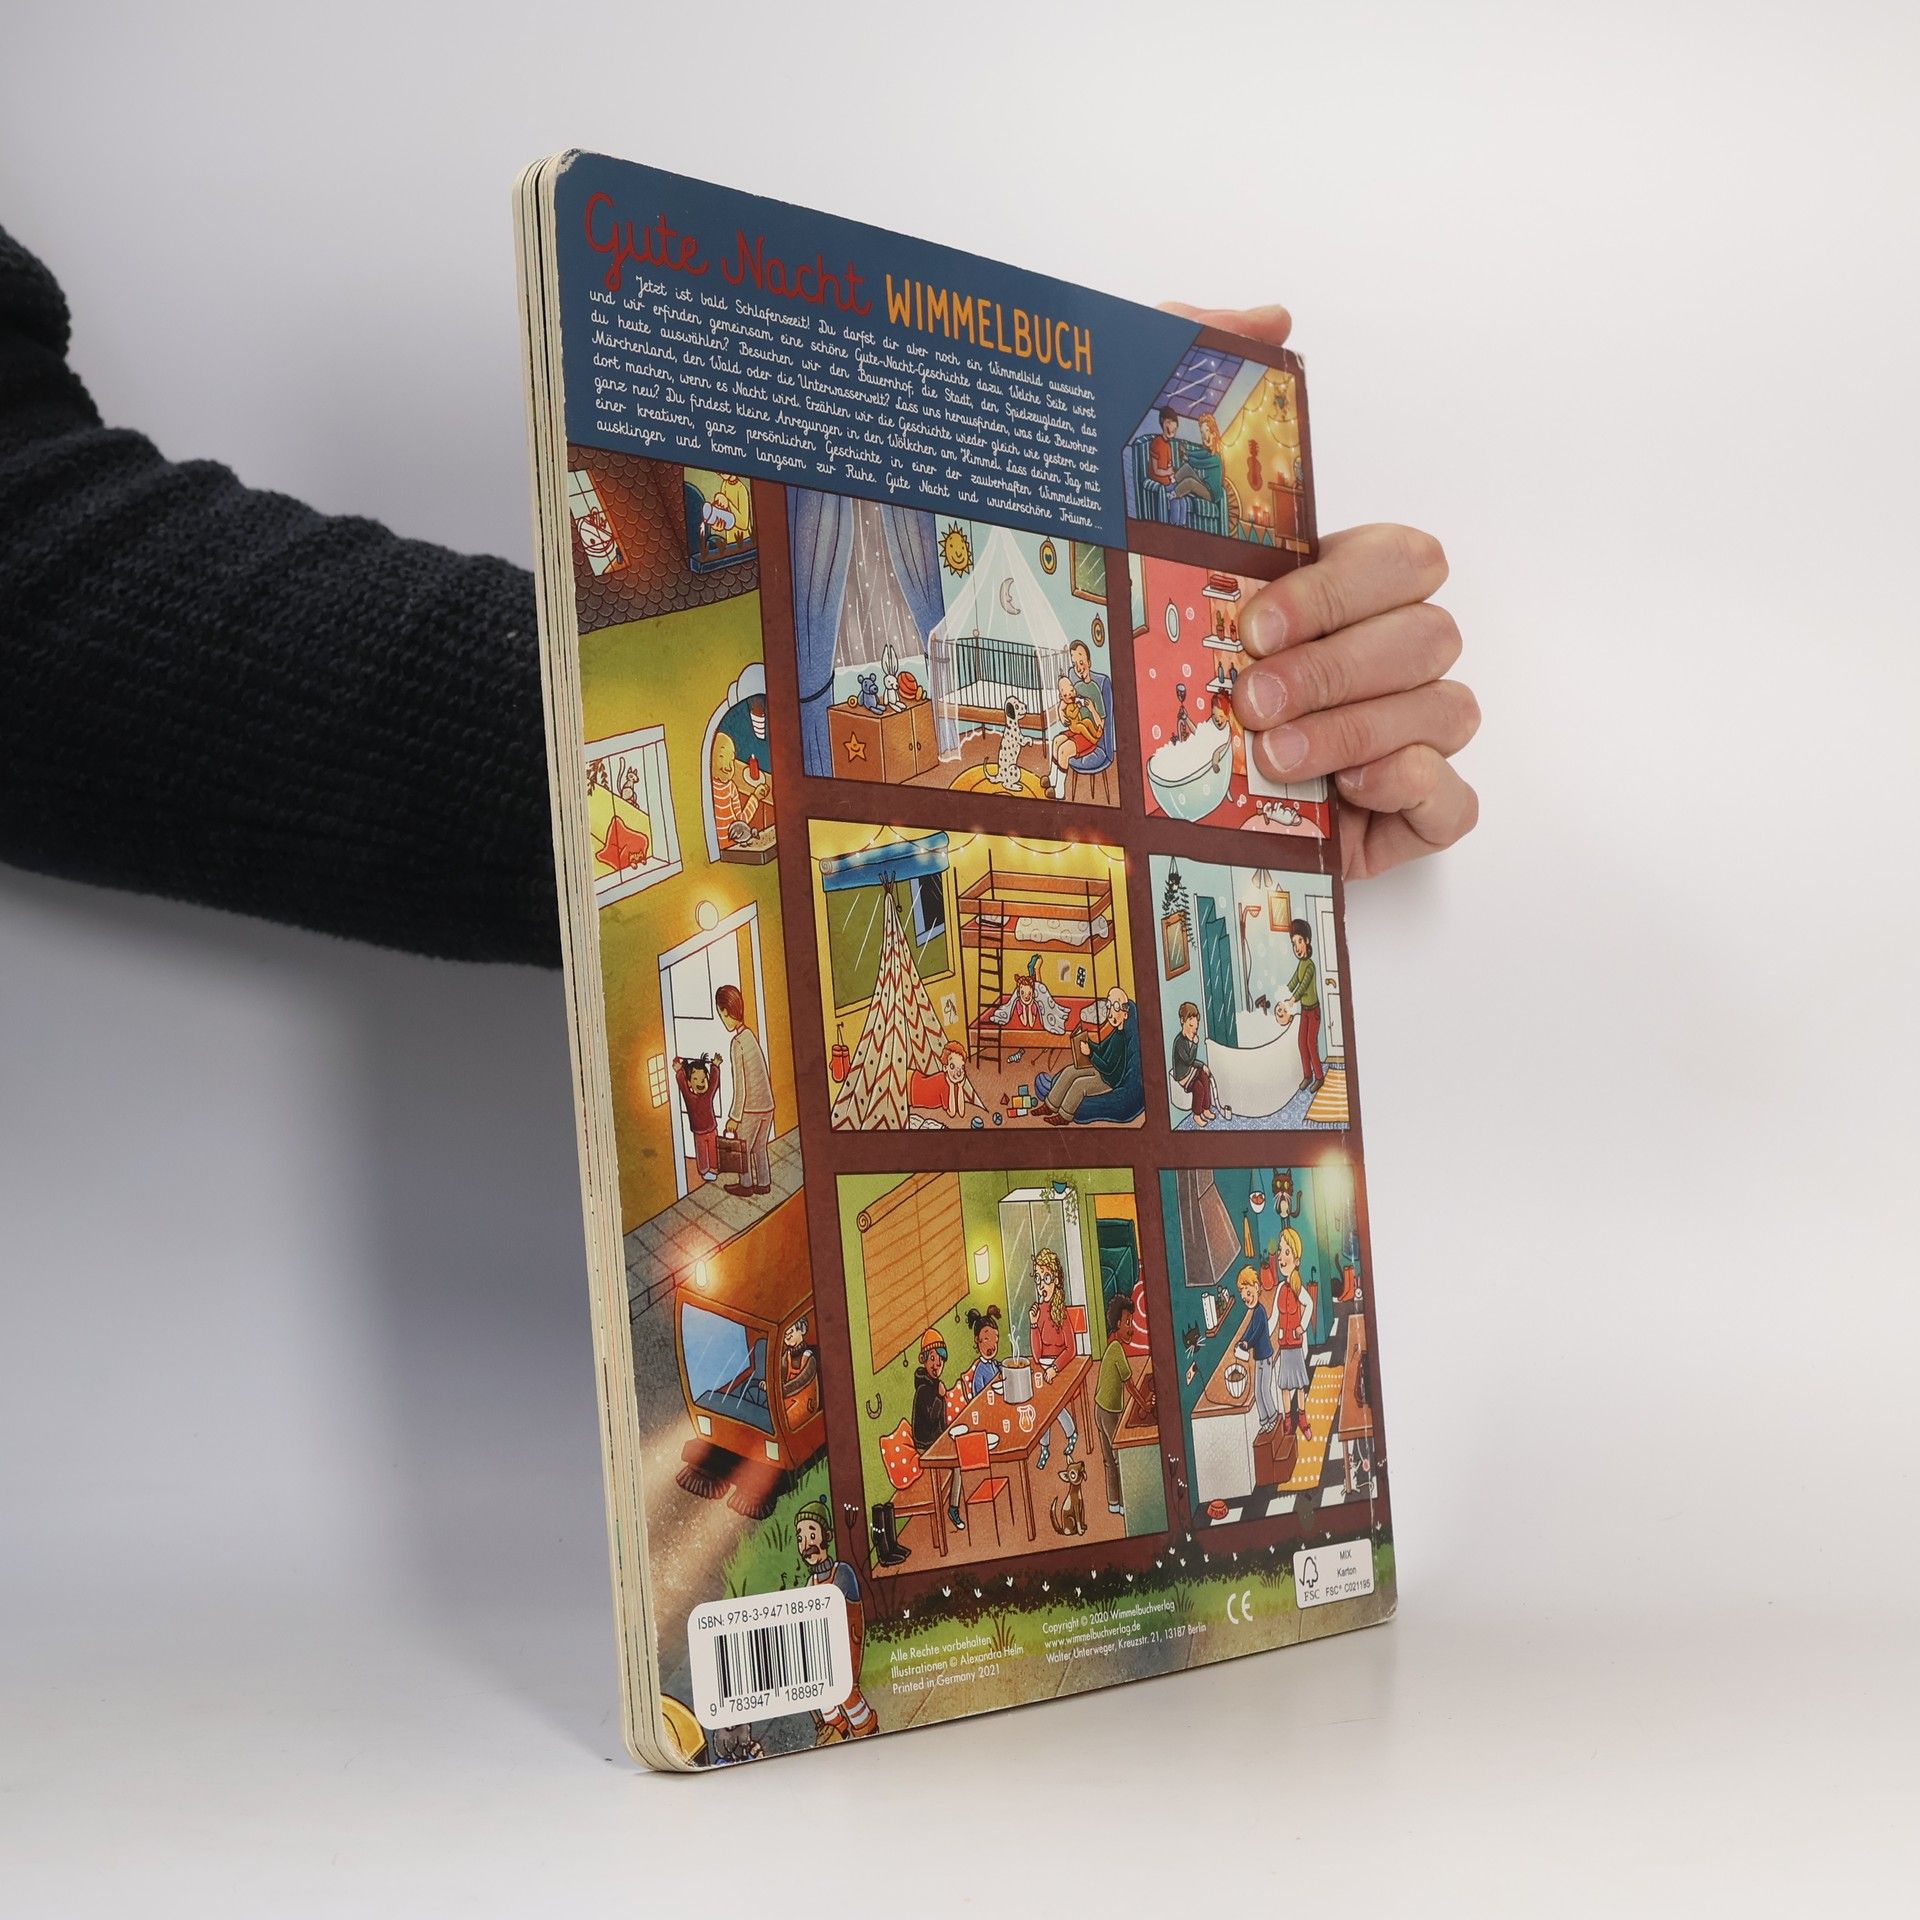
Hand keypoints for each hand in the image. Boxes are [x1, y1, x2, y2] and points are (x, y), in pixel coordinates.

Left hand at [1164, 302, 1480, 877]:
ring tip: (1274, 755)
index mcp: (1336, 590)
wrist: (1096, 795)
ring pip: (1448, 709)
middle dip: (1341, 666)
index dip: (1342, 588)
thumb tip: (1270, 314)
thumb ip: (1189, 378)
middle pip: (1430, 633)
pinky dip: (1415, 790)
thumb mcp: (1133, 512)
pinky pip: (1455, 801)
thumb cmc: (1135, 656)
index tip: (1256, 621)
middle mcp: (1378, 657)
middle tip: (1253, 698)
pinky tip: (1347, 793)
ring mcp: (1399, 736)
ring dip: (1362, 727)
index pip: (1403, 557)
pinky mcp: (1401, 818)